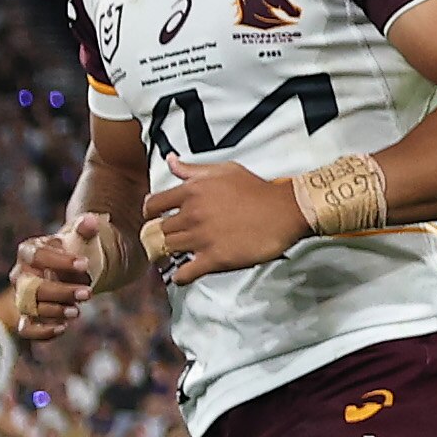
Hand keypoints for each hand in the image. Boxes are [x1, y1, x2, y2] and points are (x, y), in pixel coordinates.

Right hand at [9, 215, 126, 341]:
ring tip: (78, 311)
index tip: (83, 264)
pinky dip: (41, 332)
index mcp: (29, 252)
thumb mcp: (82, 237)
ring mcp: (24, 297)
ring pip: (30, 308)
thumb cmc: (76, 249)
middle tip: (88, 292)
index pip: (37, 256)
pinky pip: (26, 328)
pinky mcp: (31, 316)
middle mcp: (21, 275)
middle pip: (32, 287)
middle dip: (60, 292)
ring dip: (54, 311)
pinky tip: (62, 328)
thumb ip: (86, 228)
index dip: (59, 261)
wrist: (77, 268)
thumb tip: (91, 221)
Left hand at [139, 156, 308, 287]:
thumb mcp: (224, 170)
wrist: (286, 211)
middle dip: (160, 235)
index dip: (151, 214)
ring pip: (168, 250)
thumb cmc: (257, 189)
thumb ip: (193, 169)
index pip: (153, 205)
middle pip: (159, 230)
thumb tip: (170, 160)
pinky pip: (185, 272)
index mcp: (191, 191)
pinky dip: (180, 276)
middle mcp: (192, 214)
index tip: (155, 219)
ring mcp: (202, 238)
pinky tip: (182, 275)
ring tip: (174, 256)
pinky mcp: (215, 258)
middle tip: (167, 240)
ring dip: (168, 254)